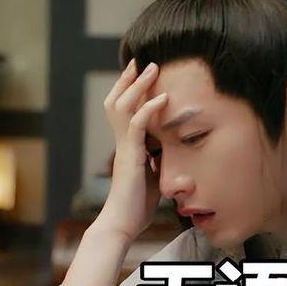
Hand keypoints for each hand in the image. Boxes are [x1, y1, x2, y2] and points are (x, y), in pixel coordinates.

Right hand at [97, 58, 167, 241]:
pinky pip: (136, 126)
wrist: (122, 224)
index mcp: (127, 146)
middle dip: (128, 80)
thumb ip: (157, 160)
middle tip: (140, 61)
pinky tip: (162, 98)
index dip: (130, 92)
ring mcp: (124, 148)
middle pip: (117, 102)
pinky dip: (148, 109)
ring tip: (151, 67)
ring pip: (123, 107)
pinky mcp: (130, 156)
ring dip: (138, 86)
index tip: (140, 75)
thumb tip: (169, 151)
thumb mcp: (153, 176)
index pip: (124, 111)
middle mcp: (122, 143)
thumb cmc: (137, 204)